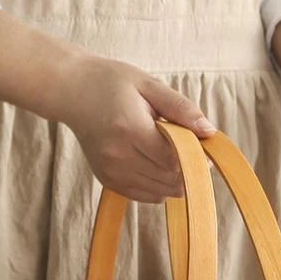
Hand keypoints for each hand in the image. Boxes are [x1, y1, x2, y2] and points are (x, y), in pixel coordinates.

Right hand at [58, 55, 215, 202]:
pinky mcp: (108, 181)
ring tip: (173, 156)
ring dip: (176, 180)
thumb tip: (209, 132)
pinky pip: (147, 196)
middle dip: (189, 170)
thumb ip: (181, 109)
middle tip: (194, 152)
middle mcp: (118, 156)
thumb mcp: (149, 86)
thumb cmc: (112, 83)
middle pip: (169, 179)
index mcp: (130, 129)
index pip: (175, 159)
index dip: (196, 158)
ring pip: (161, 192)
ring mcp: (111, 172)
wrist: (71, 92)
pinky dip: (161, 187)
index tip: (203, 148)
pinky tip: (159, 167)